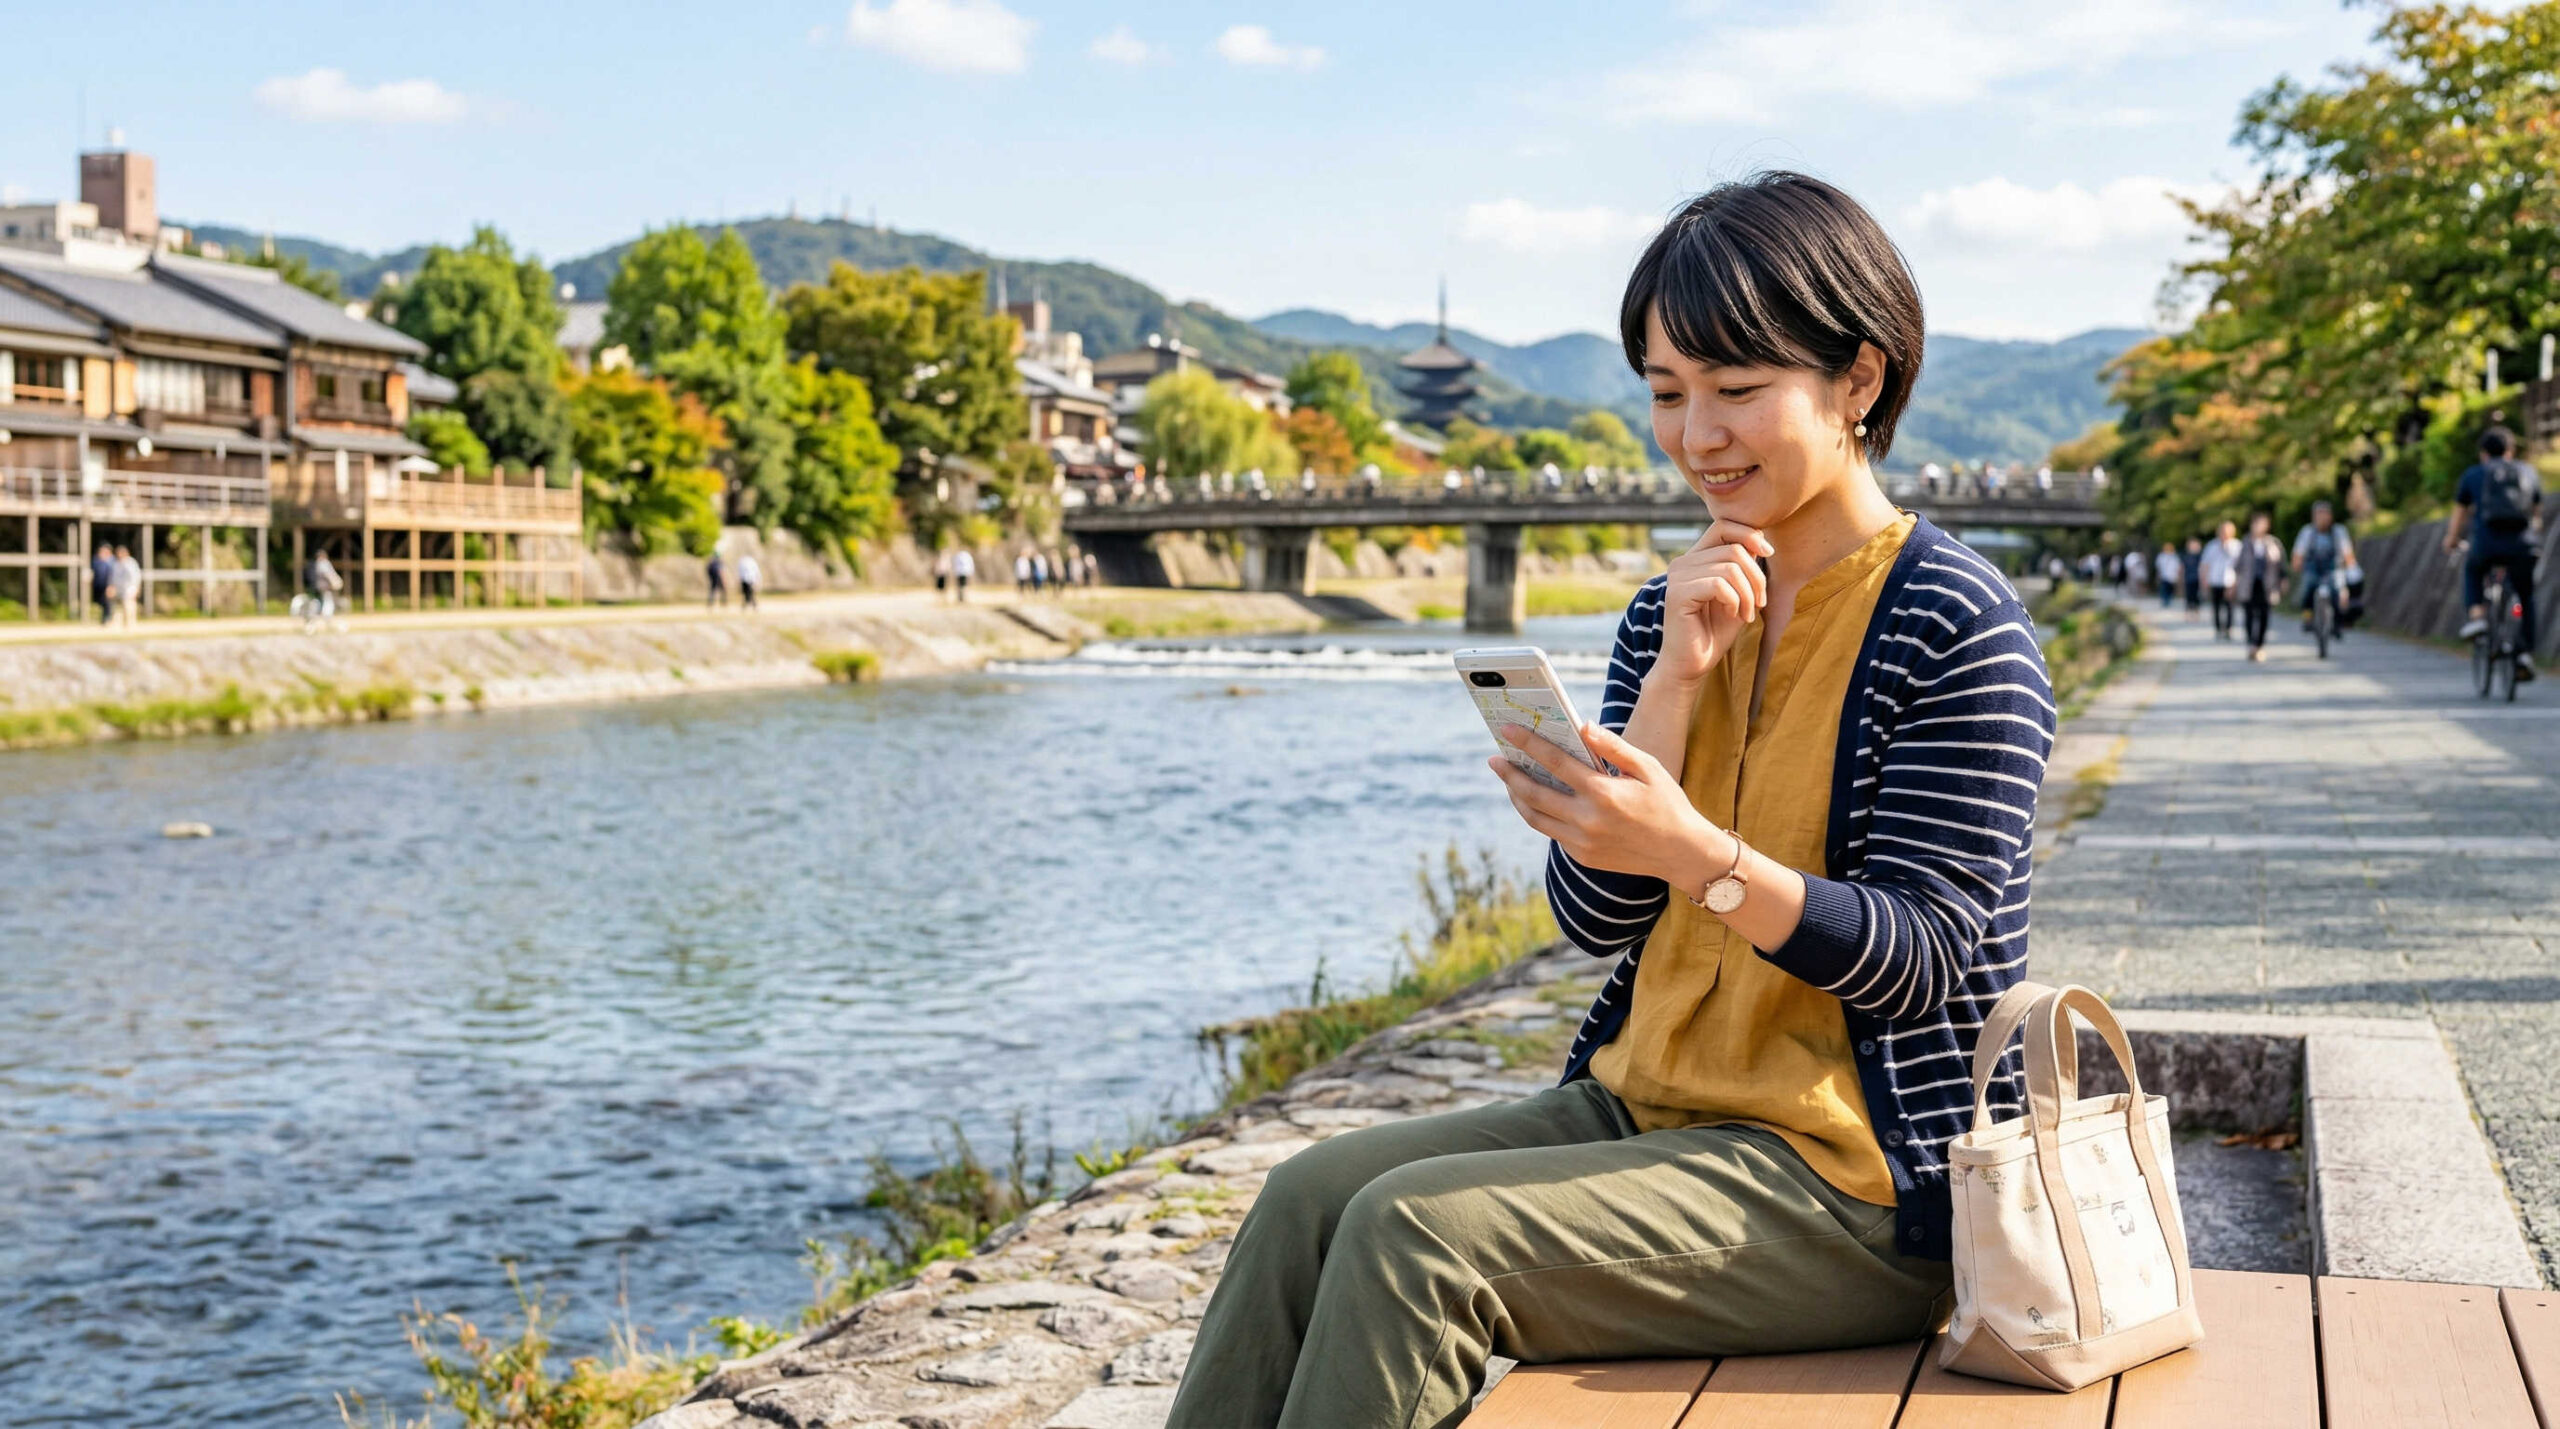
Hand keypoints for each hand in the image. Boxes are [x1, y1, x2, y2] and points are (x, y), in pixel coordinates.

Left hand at [1489, 721, 1721, 887]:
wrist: (1681, 853)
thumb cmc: (1667, 802)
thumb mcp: (1648, 767)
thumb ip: (1613, 746)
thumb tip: (1582, 725)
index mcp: (1603, 793)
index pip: (1554, 762)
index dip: (1527, 744)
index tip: (1507, 731)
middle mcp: (1588, 820)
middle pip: (1534, 793)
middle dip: (1510, 774)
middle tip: (1495, 759)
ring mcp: (1582, 842)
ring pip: (1536, 818)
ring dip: (1518, 797)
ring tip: (1509, 780)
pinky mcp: (1582, 857)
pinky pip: (1552, 833)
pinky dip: (1540, 815)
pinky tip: (1537, 801)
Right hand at [1655, 519, 1772, 685]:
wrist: (1691, 665)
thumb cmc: (1714, 632)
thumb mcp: (1738, 594)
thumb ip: (1744, 568)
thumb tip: (1760, 542)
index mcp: (1695, 558)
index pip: (1723, 526)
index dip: (1750, 534)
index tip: (1768, 553)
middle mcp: (1682, 563)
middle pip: (1734, 547)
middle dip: (1757, 575)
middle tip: (1760, 602)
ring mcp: (1677, 577)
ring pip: (1730, 566)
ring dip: (1748, 593)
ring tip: (1747, 613)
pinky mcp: (1677, 594)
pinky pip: (1719, 584)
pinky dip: (1735, 600)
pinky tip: (1733, 615)